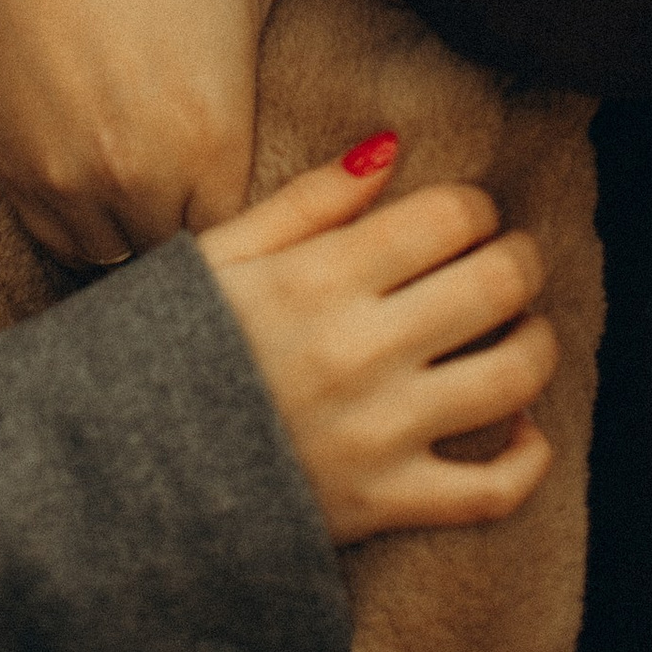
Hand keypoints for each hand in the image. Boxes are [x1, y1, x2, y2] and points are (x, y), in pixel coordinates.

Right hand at [0, 0, 374, 265]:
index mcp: (212, 138)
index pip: (261, 246)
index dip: (277, 231)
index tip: (282, 201)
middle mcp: (135, 174)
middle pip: (192, 260)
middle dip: (216, 238)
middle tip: (228, 200)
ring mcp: (66, 175)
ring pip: (119, 256)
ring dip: (147, 232)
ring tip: (168, 189)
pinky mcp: (12, 165)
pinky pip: (57, 234)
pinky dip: (85, 219)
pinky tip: (108, 175)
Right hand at [201, 148, 557, 544]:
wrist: (115, 478)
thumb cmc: (164, 350)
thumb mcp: (219, 257)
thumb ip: (310, 201)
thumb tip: (389, 147)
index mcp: (318, 278)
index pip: (450, 218)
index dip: (476, 208)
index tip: (466, 217)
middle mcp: (360, 350)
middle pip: (497, 284)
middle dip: (520, 260)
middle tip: (508, 260)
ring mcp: (378, 433)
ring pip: (513, 377)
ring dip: (537, 344)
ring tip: (521, 331)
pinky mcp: (383, 505)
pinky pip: (493, 490)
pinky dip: (527, 457)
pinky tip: (521, 427)